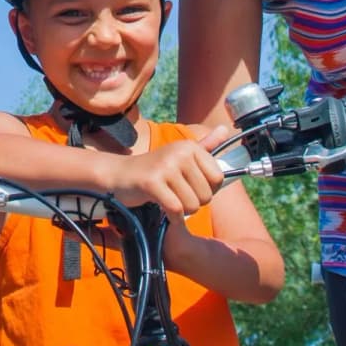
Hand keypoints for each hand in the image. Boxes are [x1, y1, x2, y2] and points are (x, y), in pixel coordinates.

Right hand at [105, 126, 233, 218]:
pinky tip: (166, 213)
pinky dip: (173, 218)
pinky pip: (176, 209)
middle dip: (194, 202)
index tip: (191, 186)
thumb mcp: (181, 154)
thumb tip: (225, 128)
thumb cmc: (156, 169)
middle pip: (206, 195)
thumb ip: (206, 145)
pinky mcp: (152, 183)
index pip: (218, 178)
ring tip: (170, 201)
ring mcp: (165, 167)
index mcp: (190, 146)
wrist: (120, 174)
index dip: (208, 189)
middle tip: (176, 194)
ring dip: (182, 211)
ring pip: (192, 205)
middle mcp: (180, 153)